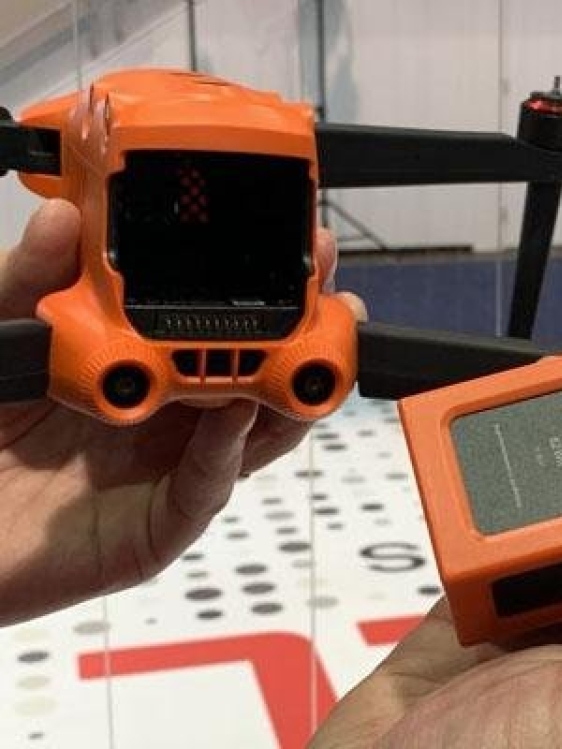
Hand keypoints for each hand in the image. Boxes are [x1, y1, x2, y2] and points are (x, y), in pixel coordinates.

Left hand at [0, 199, 361, 623]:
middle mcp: (171, 417)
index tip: (290, 243)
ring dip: (290, 393)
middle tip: (331, 293)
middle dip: (307, 334)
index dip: (263, 287)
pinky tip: (234, 412)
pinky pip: (206, 486)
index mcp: (144, 368)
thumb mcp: (1, 339)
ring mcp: (172, 470)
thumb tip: (66, 219)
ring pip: (257, 434)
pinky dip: (226, 450)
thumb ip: (28, 282)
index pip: (220, 325)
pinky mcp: (159, 525)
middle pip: (262, 376)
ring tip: (306, 348)